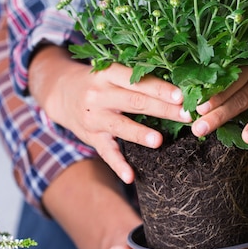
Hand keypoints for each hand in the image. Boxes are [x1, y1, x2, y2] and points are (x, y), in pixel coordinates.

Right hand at [29, 46, 190, 180]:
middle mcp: (99, 94)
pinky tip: (131, 176)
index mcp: (108, 74)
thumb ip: (136, 77)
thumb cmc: (99, 80)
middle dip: (162, 109)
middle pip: (135, 102)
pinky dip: (118, 165)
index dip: (159, 88)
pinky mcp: (91, 137)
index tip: (180, 95)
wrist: (61, 91)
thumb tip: (176, 85)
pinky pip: (106, 153)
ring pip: (120, 126)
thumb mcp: (112, 72)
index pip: (136, 81)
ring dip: (140, 134)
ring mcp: (94, 117)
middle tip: (186, 116)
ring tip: (159, 141)